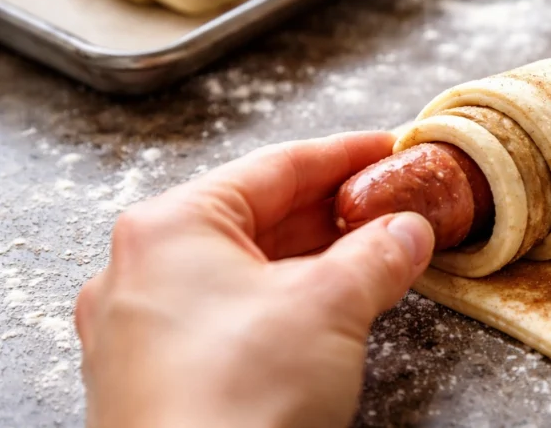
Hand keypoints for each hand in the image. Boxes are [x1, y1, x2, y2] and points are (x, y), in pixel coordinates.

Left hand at [75, 133, 434, 427]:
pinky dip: (286, 303)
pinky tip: (329, 308)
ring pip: (246, 270)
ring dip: (314, 259)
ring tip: (373, 251)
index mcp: (170, 228)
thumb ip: (378, 255)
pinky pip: (232, 316)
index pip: (275, 167)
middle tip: (389, 202)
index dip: (343, 155)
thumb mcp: (331, 306)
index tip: (385, 149)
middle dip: (332, 211)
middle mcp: (144, 270)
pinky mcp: (159, 378)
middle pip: (259, 217)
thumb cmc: (233, 403)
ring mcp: (144, 328)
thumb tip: (407, 232)